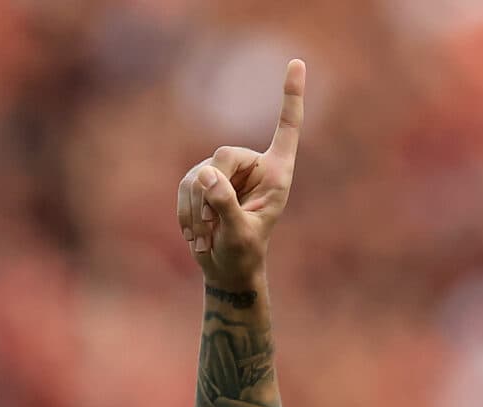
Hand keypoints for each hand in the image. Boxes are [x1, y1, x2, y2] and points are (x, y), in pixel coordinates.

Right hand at [178, 59, 304, 292]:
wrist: (225, 269)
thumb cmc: (243, 255)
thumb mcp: (239, 235)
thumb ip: (226, 205)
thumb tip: (208, 175)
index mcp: (276, 174)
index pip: (286, 129)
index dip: (291, 97)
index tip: (297, 63)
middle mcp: (252, 166)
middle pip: (225, 155)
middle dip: (213, 190)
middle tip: (213, 225)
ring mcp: (225, 171)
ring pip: (200, 172)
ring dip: (198, 208)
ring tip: (208, 236)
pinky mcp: (201, 179)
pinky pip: (185, 185)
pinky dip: (186, 211)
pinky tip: (197, 233)